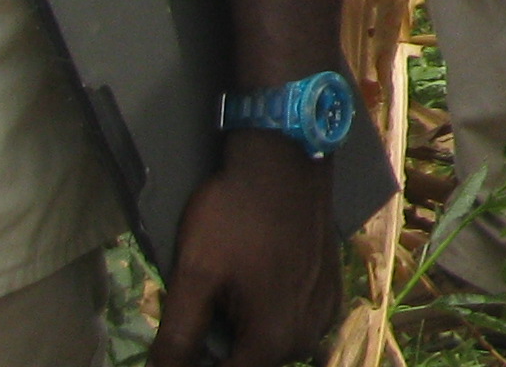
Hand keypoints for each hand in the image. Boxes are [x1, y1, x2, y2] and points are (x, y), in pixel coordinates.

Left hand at [149, 130, 340, 363]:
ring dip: (241, 334)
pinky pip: (293, 324)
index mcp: (273, 339)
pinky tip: (251, 286)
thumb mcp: (195, 274)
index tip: (174, 352)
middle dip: (216, 350)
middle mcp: (306, 336)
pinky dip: (268, 317)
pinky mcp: (331, 292)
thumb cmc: (236, 214)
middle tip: (197, 309)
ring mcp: (324, 313)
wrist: (287, 159)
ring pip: (270, 347)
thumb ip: (177, 337)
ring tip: (221, 295)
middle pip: (249, 363)